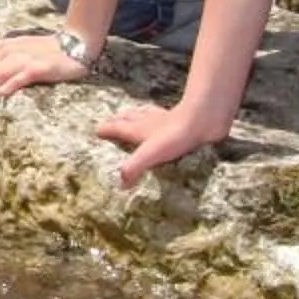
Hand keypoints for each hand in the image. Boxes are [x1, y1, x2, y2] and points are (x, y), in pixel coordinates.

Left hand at [0, 33, 86, 117]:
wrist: (76, 44)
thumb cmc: (49, 48)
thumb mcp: (22, 44)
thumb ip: (1, 48)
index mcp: (6, 48)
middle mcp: (12, 53)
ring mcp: (25, 60)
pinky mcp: (39, 68)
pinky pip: (21, 77)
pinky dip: (9, 85)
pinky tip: (1, 96)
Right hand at [96, 101, 230, 186]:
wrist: (202, 120)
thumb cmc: (175, 136)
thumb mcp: (149, 155)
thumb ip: (133, 168)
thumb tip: (120, 184)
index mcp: (138, 130)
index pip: (117, 128)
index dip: (106, 129)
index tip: (96, 130)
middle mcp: (148, 122)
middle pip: (129, 118)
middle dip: (118, 120)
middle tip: (111, 120)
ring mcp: (164, 120)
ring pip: (145, 115)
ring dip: (136, 115)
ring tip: (132, 115)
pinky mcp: (180, 121)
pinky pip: (162, 117)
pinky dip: (157, 117)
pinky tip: (163, 118)